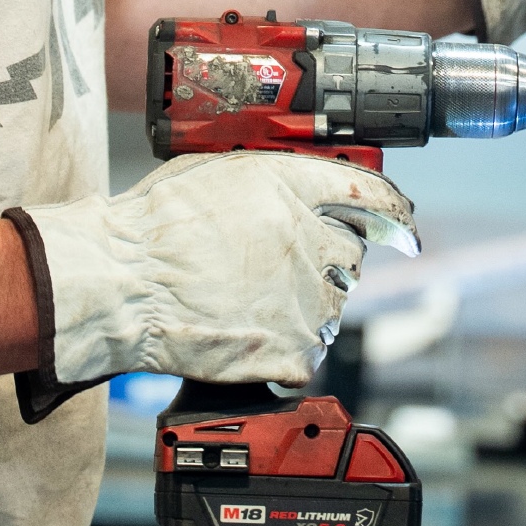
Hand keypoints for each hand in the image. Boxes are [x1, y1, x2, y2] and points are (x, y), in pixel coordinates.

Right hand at [12, 153, 416, 410]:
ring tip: (252, 304)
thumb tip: (292, 190)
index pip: (365, 192)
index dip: (391, 208)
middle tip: (283, 269)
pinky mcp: (292, 348)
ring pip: (332, 305)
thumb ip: (266, 180)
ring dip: (304, 306)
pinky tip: (249, 336)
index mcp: (288, 188)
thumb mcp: (212, 174)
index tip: (402, 221)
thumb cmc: (152, 228)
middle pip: (350, 253)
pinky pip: (309, 352)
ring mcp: (303, 296)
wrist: (123, 284)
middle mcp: (306, 238)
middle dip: (326, 260)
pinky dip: (286, 350)